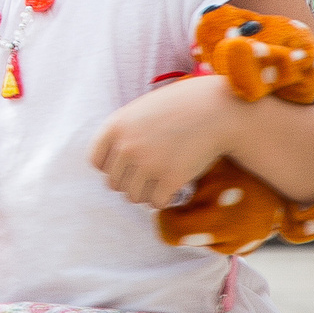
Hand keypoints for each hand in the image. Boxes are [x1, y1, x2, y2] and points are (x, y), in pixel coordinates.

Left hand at [88, 75, 239, 209]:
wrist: (216, 110)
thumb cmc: (178, 109)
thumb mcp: (140, 111)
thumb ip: (122, 135)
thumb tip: (107, 169)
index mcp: (115, 126)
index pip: (97, 163)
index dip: (113, 166)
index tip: (130, 163)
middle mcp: (127, 146)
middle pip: (115, 184)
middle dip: (132, 182)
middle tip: (151, 172)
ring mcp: (148, 164)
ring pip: (134, 197)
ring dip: (147, 193)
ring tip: (162, 179)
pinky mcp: (170, 179)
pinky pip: (156, 203)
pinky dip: (165, 198)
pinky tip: (174, 185)